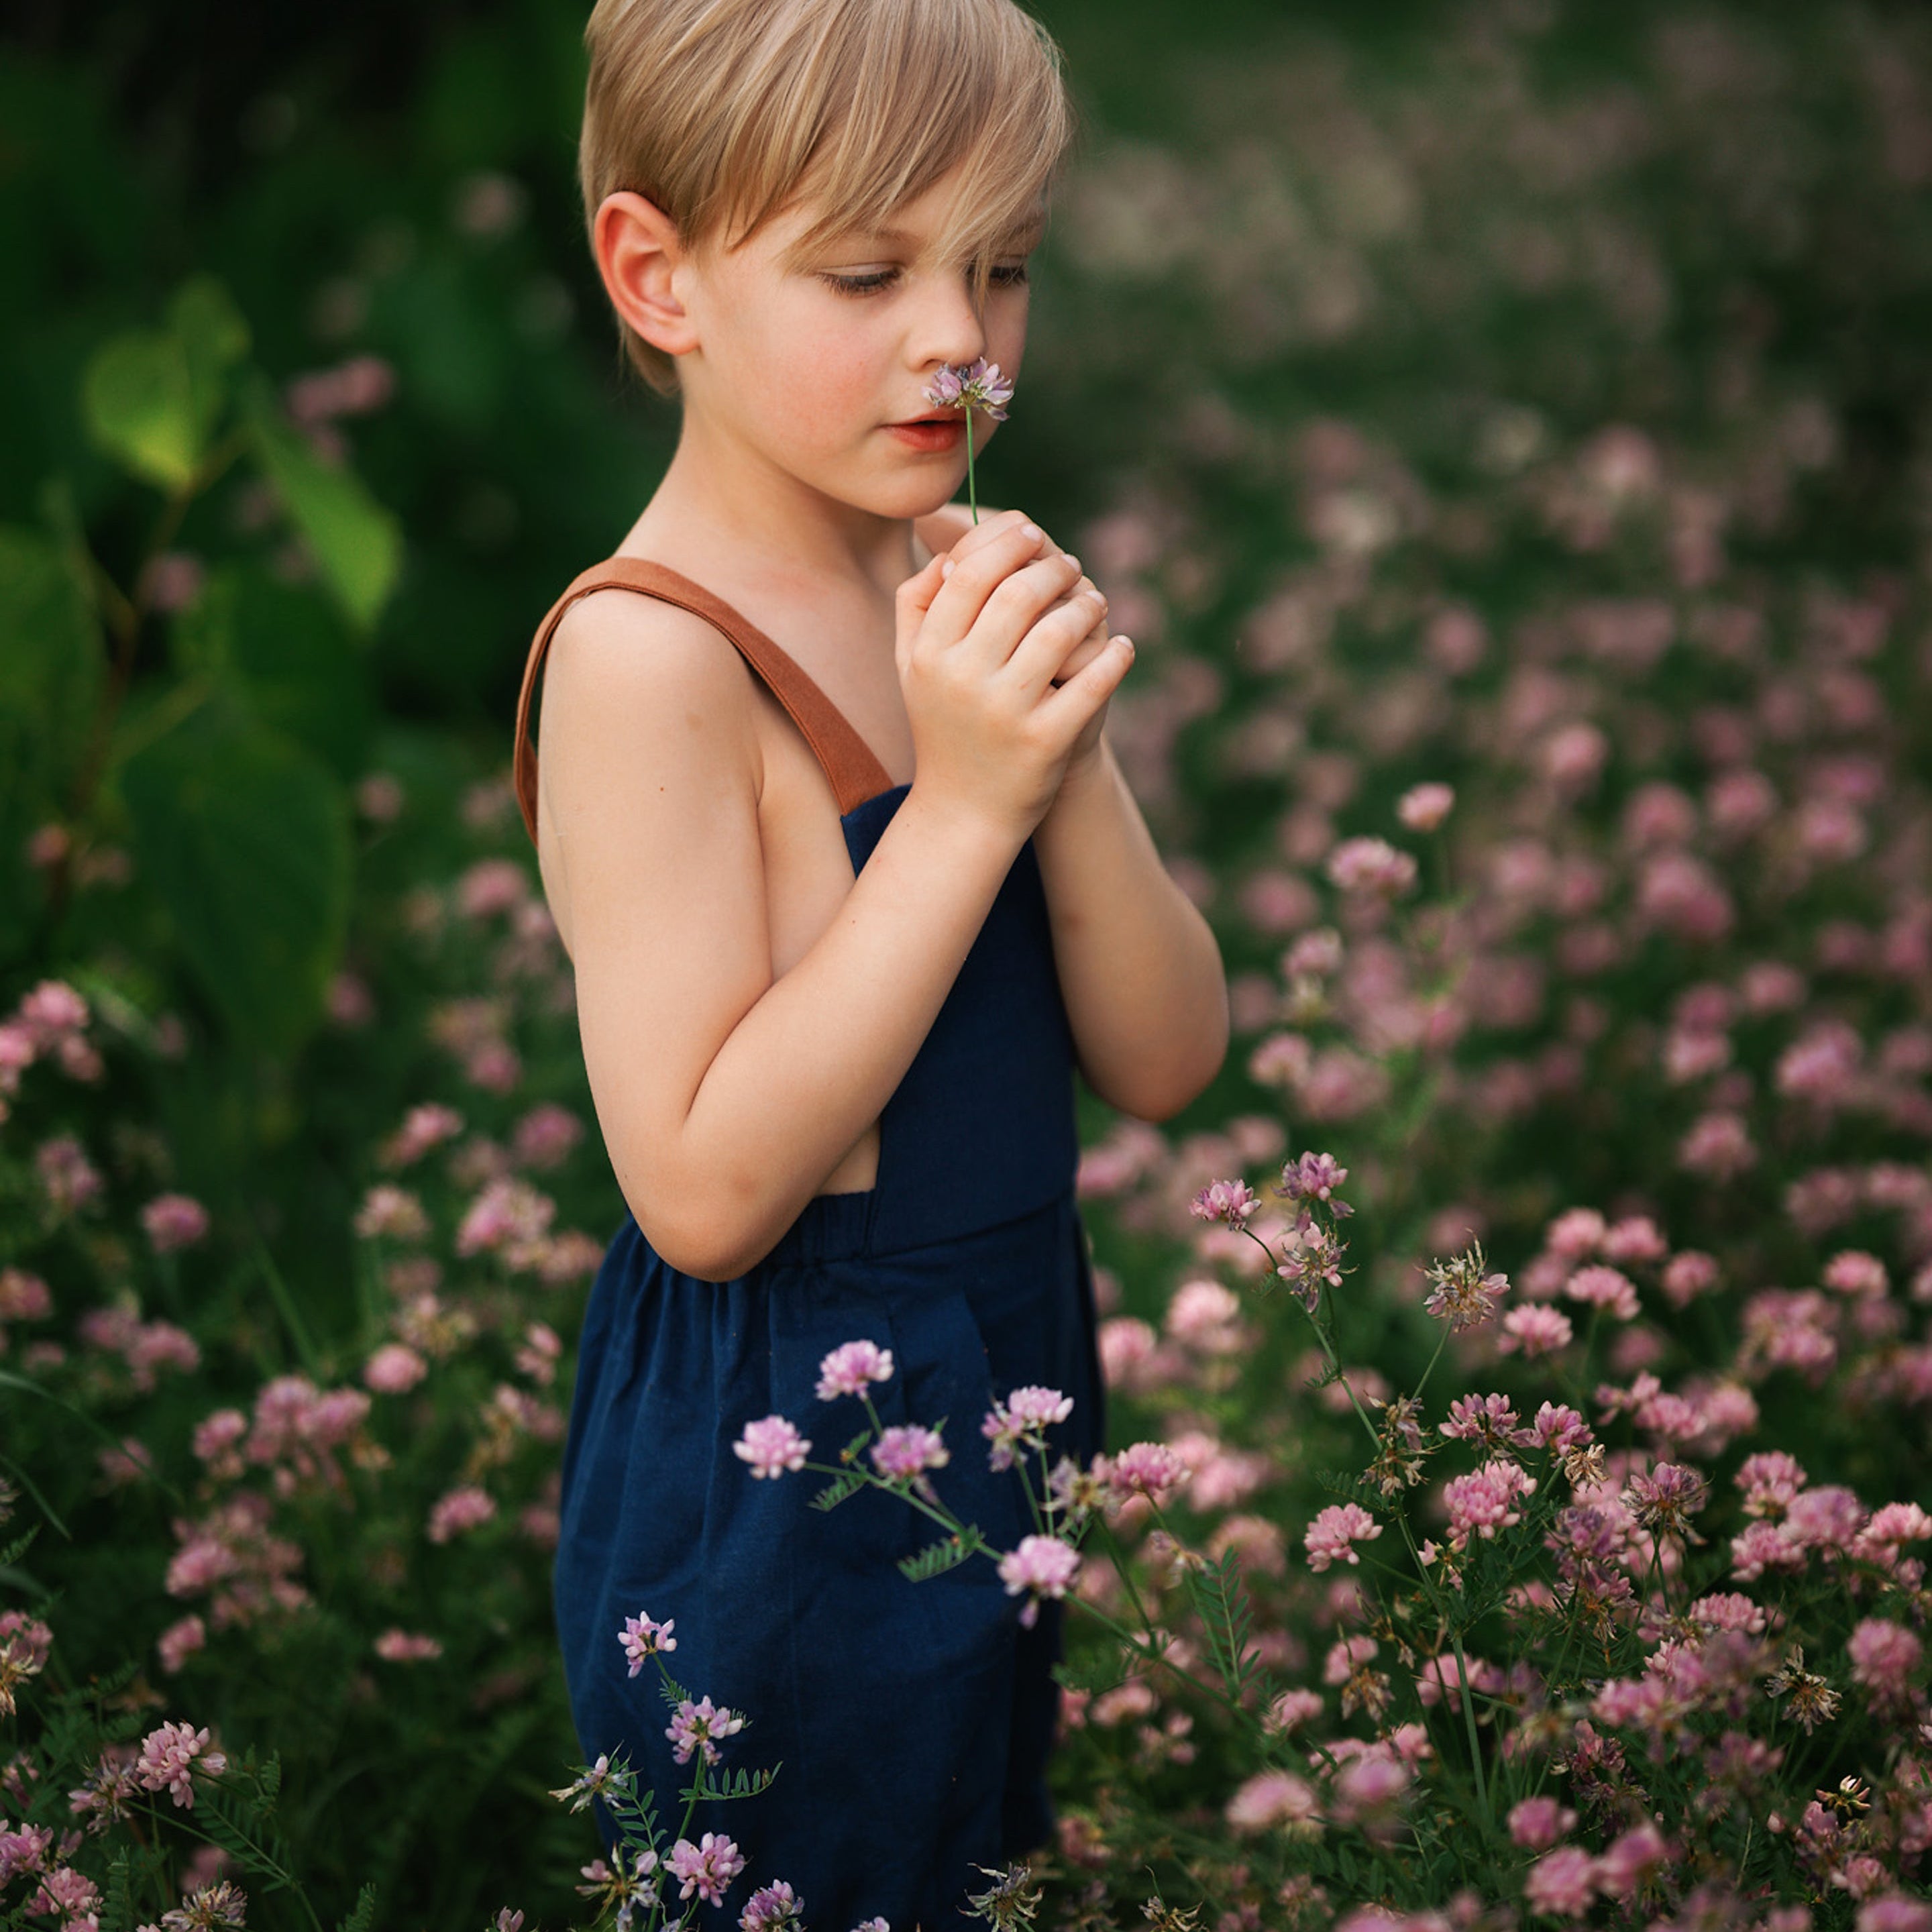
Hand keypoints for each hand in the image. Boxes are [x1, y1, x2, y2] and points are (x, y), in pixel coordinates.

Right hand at [935, 508, 1124, 775]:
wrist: (963, 813)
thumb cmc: (942, 726)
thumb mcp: (912, 668)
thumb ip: (916, 605)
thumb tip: (949, 552)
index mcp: (930, 653)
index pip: (971, 572)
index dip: (1008, 543)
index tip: (1034, 535)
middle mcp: (963, 678)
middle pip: (1018, 593)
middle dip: (1054, 569)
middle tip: (1071, 566)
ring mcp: (1005, 711)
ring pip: (1059, 630)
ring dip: (1088, 606)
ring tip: (1096, 603)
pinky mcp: (1046, 740)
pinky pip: (1094, 681)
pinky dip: (1117, 656)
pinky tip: (1124, 647)